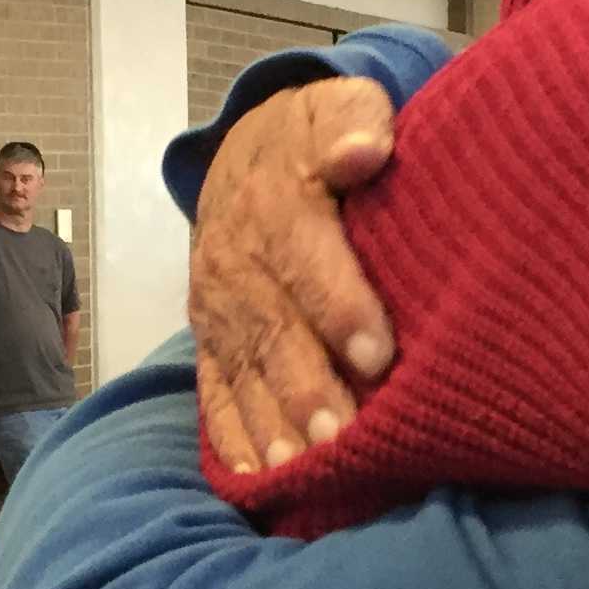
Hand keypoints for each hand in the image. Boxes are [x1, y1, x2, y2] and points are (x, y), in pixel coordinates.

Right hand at [190, 76, 399, 473]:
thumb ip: (355, 121)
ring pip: (243, 370)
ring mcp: (217, 307)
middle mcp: (236, 261)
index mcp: (273, 202)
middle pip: (272, 329)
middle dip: (306, 387)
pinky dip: (232, 439)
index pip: (304, 256)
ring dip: (271, 425)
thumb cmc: (316, 138)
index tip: (378, 354)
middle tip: (343, 437)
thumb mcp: (337, 107)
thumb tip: (365, 151)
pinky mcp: (210, 340)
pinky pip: (214, 393)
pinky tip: (258, 481)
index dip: (339, 306)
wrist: (246, 155)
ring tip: (302, 473)